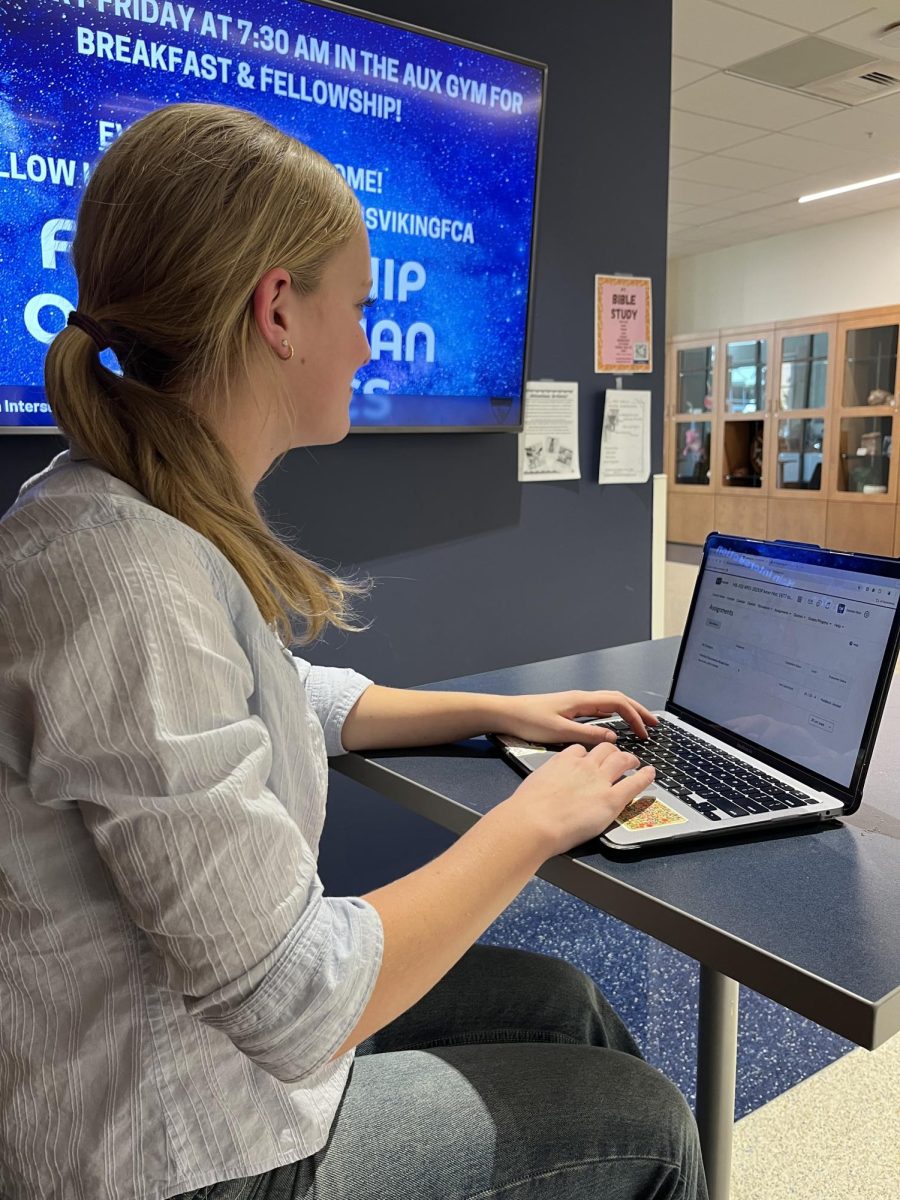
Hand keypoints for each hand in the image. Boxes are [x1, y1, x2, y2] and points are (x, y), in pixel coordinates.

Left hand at [493, 689, 658, 745]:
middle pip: (617, 700)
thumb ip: (587, 735)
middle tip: (653, 725)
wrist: (506, 714)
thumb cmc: (528, 720)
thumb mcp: (559, 732)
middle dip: (637, 711)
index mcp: (581, 700)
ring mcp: (575, 704)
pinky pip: (598, 711)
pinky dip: (612, 717)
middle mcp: (580, 699)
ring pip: (608, 705)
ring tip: (640, 726)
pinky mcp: (568, 711)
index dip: (635, 715)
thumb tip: (612, 739)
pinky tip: (614, 727)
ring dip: (626, 714)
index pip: (617, 702)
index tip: (646, 730)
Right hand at [506, 742, 655, 856]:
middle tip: (617, 757)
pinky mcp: (611, 799)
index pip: (581, 750)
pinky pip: (634, 782)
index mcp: (563, 761)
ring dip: (630, 759)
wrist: (533, 822)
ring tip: (635, 762)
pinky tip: (651, 774)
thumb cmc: (527, 809)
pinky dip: (645, 776)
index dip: (588, 754)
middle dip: (613, 751)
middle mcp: (584, 766)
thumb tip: (545, 789)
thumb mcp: (534, 784)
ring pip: (621, 759)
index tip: (590, 758)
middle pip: (605, 749)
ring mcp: (600, 781)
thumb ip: (546, 782)